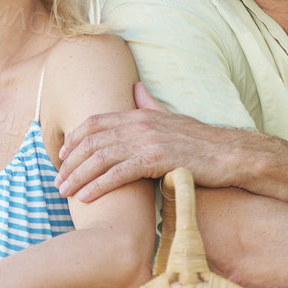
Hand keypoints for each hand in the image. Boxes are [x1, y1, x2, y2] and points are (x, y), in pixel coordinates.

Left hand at [55, 83, 238, 201]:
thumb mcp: (171, 118)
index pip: (96, 122)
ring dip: (79, 176)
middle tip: (57, 180)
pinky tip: (87, 198)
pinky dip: (99, 186)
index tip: (61, 155)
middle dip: (70, 162)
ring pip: (101, 157)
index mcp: (140, 114)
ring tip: (65, 193)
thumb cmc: (201, 141)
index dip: (74, 138)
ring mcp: (148, 141)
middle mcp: (140, 124)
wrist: (230, 154)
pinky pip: (119, 174)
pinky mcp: (157, 160)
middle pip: (92, 140)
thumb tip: (135, 89)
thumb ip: (149, 104)